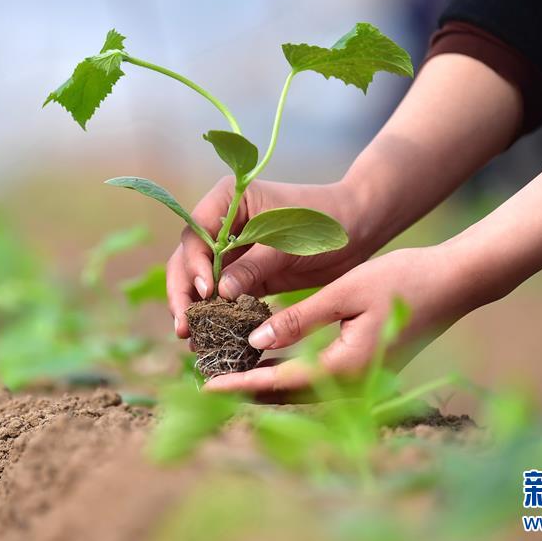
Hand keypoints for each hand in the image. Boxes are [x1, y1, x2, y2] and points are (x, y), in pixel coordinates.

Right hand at [167, 176, 383, 336]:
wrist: (357, 228)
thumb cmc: (323, 223)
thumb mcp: (287, 243)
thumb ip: (253, 265)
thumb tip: (218, 293)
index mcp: (227, 201)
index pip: (195, 234)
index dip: (193, 264)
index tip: (205, 291)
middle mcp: (222, 224)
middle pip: (188, 259)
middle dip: (183, 293)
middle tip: (184, 327)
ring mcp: (232, 251)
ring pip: (200, 281)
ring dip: (195, 309)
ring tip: (193, 340)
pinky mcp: (246, 275)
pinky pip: (224, 296)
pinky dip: (217, 316)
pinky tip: (212, 339)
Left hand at [203, 166, 541, 393]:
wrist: (454, 285)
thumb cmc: (402, 280)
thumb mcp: (345, 292)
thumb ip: (299, 319)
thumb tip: (255, 340)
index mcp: (345, 367)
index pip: (278, 382)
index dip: (238, 383)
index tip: (203, 386)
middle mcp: (352, 385)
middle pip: (286, 396)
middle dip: (244, 390)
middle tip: (205, 380)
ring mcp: (362, 382)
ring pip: (301, 391)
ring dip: (264, 383)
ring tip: (226, 371)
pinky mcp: (366, 371)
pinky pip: (317, 380)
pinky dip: (288, 374)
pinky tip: (267, 359)